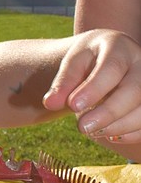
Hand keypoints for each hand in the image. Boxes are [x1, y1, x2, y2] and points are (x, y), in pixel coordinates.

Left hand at [43, 30, 140, 152]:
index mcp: (119, 47)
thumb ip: (62, 82)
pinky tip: (108, 135)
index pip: (112, 68)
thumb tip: (50, 104)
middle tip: (82, 127)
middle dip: (109, 113)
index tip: (73, 106)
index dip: (94, 89)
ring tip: (92, 131)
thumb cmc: (88, 59)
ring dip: (119, 126)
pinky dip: (129, 134)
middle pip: (135, 90)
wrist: (106, 56)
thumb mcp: (72, 63)